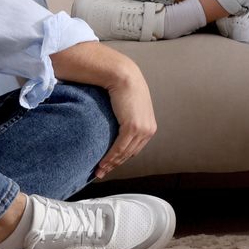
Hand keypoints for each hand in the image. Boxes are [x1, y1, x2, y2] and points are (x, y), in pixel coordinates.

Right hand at [93, 63, 157, 180]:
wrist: (123, 75)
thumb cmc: (124, 87)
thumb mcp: (130, 105)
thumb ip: (127, 117)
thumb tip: (116, 124)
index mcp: (149, 126)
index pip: (135, 148)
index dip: (122, 158)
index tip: (110, 165)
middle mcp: (148, 130)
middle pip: (130, 153)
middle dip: (115, 165)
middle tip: (102, 173)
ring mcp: (142, 129)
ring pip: (124, 153)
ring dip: (111, 164)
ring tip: (99, 171)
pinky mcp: (132, 127)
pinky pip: (120, 148)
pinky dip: (110, 158)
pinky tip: (101, 164)